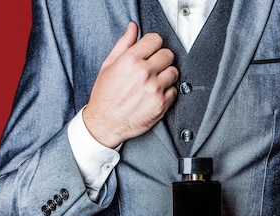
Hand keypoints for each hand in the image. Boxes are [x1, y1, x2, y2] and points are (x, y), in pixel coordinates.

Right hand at [83, 22, 178, 147]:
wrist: (105, 123)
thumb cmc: (105, 96)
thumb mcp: (108, 66)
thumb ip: (123, 45)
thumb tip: (133, 28)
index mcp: (130, 60)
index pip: (155, 40)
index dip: (153, 44)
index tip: (151, 50)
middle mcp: (144, 73)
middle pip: (168, 54)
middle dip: (161, 59)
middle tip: (154, 67)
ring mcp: (155, 89)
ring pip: (174, 72)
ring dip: (166, 75)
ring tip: (155, 81)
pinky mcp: (161, 104)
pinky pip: (174, 91)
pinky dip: (167, 92)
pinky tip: (155, 94)